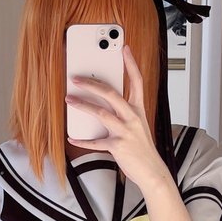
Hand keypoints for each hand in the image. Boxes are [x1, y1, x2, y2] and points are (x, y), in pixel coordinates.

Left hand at [65, 46, 168, 191]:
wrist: (152, 171)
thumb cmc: (142, 148)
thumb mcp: (137, 126)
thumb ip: (123, 113)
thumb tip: (103, 103)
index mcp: (138, 110)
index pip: (137, 81)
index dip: (131, 64)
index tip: (125, 49)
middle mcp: (133, 117)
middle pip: (112, 93)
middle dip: (92, 83)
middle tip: (76, 78)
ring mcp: (126, 131)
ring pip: (101, 113)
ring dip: (82, 105)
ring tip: (69, 100)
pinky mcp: (118, 146)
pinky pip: (96, 142)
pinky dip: (82, 140)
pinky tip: (71, 137)